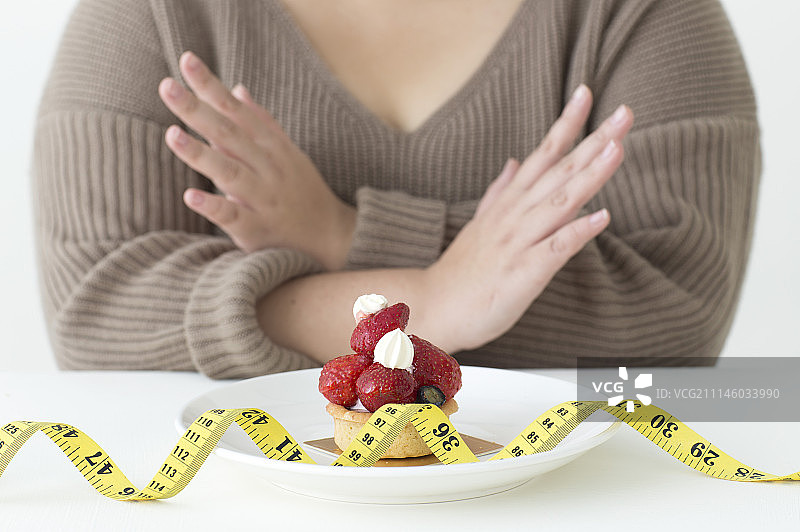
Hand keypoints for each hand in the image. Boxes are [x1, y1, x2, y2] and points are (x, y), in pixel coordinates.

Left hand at [158, 51, 355, 270]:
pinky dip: (213, 206)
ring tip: (172, 134)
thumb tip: (237, 89)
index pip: (237, 111)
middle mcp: (268, 168)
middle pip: (229, 135)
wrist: (331, 236)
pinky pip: (234, 217)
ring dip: (201, 154)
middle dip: (198, 110)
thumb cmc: (303, 191)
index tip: (186, 61)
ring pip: (230, 172)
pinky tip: (191, 195)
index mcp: (272, 146)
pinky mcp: (257, 230)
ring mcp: (264, 199)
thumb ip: (261, 122)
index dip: (212, 87)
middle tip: (167, 87)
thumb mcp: (288, 152)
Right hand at [421, 85, 633, 352]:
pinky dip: (577, 232)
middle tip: (625, 112)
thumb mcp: (480, 222)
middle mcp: (515, 215)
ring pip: (560, 202)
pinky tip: (602, 217)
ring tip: (617, 148)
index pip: (543, 155)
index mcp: (508, 203)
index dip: (566, 124)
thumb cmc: (462, 270)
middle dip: (594, 140)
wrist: (434, 306)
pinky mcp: (522, 272)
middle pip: (559, 171)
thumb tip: (515, 162)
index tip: (586, 93)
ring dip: (590, 175)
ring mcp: (519, 242)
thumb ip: (500, 191)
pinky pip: (554, 249)